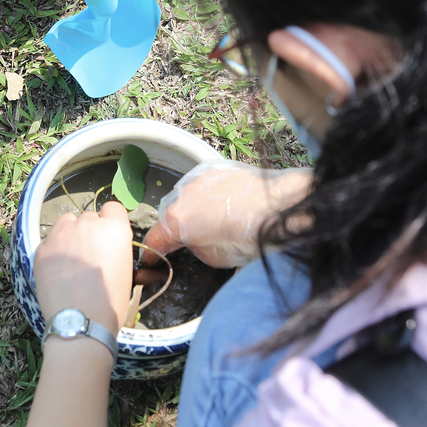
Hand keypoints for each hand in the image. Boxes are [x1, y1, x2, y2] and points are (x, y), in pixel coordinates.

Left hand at [33, 201, 133, 335]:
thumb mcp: (125, 271)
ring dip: (70, 234)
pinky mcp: (43, 247)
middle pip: (89, 217)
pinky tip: (56, 270)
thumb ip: (114, 248)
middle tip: (89, 255)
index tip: (107, 235)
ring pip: (67, 222)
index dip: (110, 221)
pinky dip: (54, 250)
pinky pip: (50, 240)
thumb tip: (104, 248)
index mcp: (115, 229)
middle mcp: (88, 224)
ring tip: (70, 258)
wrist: (80, 323)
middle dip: (90, 232)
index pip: (113, 208)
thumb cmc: (109, 305)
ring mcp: (63, 233)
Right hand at [142, 160, 312, 268]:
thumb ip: (193, 247)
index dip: (152, 252)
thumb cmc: (246, 239)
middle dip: (174, 227)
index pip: (155, 239)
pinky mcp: (214, 168)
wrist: (274, 209)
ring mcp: (197, 178)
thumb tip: (193, 240)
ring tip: (210, 219)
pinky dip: (207, 194)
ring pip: (185, 196)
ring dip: (191, 208)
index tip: (152, 258)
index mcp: (177, 221)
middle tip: (187, 239)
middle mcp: (181, 195)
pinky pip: (203, 184)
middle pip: (169, 214)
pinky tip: (223, 203)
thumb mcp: (212, 258)